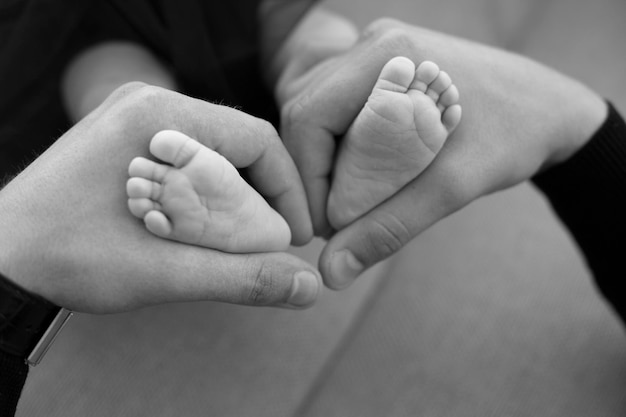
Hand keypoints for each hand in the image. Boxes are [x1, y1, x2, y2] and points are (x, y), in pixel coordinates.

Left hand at [0, 83, 319, 312]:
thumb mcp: (166, 272)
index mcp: (161, 117)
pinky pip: (187, 156)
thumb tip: (308, 288)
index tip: (298, 236)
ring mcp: (132, 117)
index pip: (258, 140)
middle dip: (263, 195)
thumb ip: (243, 278)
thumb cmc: (69, 259)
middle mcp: (148, 104)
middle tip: (271, 243)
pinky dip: (207, 191)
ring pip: (214, 151)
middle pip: (237, 143)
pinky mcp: (123, 136)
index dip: (289, 190)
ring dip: (236, 195)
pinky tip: (203, 225)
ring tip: (239, 239)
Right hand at [279, 19, 606, 288]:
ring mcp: (379, 53)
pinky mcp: (384, 69)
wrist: (550, 112)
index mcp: (387, 55)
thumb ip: (387, 228)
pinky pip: (341, 112)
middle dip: (315, 176)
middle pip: (308, 115)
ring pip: (321, 116)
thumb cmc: (513, 138)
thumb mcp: (450, 187)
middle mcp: (375, 44)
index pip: (308, 118)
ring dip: (328, 166)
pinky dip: (344, 151)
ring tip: (355, 203)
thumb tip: (331, 274)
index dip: (306, 180)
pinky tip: (367, 176)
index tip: (324, 229)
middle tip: (340, 222)